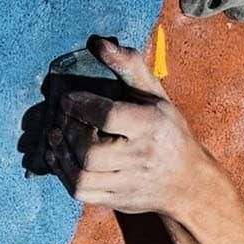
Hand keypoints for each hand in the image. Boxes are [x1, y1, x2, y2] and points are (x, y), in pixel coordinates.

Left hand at [43, 37, 217, 216]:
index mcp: (152, 126)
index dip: (81, 106)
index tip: (68, 99)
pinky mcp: (117, 200)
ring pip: (83, 176)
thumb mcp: (156, 96)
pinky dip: (62, 173)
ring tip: (56, 136)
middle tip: (62, 118)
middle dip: (69, 131)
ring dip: (61, 154)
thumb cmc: (167, 132)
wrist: (187, 183)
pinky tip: (58, 156)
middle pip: (91, 151)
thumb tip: (99, 43)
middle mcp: (141, 158)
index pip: (108, 117)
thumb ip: (129, 66)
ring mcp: (128, 184)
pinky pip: (81, 192)